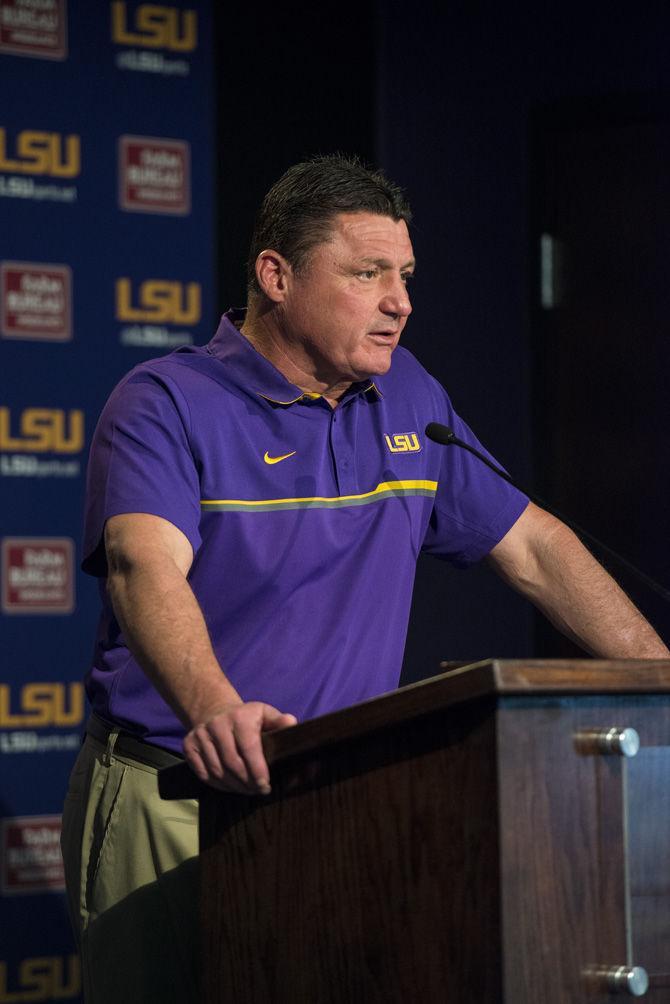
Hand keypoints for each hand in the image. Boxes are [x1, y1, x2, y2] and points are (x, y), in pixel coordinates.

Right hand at [182, 702, 297, 794]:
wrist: (214, 710)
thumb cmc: (246, 718)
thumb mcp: (264, 714)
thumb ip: (279, 721)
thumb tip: (292, 723)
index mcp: (239, 717)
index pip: (248, 748)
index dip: (257, 770)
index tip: (265, 785)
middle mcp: (217, 725)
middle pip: (232, 763)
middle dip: (247, 782)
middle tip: (257, 791)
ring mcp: (200, 735)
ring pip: (217, 771)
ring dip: (233, 786)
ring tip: (246, 790)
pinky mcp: (189, 745)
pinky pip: (203, 774)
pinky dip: (217, 785)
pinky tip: (230, 786)